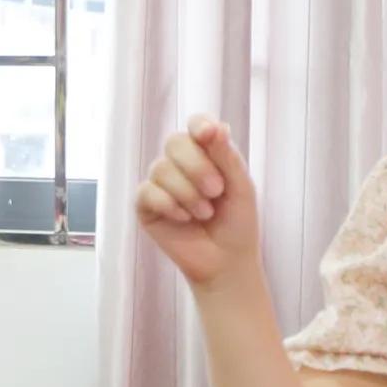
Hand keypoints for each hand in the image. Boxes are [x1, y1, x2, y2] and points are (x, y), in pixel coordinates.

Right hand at [131, 116, 263, 289]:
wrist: (226, 262)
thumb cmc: (237, 223)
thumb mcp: (241, 186)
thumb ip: (226, 156)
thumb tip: (214, 126)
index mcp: (206, 153)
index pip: (195, 125)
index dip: (199, 126)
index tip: (208, 135)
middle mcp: (180, 164)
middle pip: (174, 142)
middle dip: (197, 166)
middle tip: (217, 191)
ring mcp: (160, 184)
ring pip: (161, 168)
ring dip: (187, 193)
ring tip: (204, 213)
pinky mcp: (145, 206)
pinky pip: (147, 192)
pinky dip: (169, 205)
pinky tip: (184, 219)